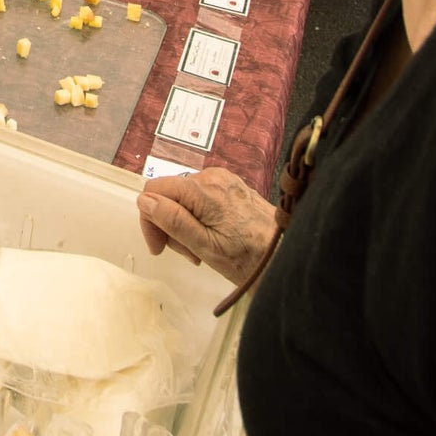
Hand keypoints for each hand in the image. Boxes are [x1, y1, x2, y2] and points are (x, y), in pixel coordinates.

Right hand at [137, 168, 279, 286]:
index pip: (153, 190)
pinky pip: (202, 198)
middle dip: (169, 224)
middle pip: (169, 194)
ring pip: (184, 198)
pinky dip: (199, 219)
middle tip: (186, 254)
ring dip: (184, 225)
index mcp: (202, 188)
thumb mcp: (205, 246)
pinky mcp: (233, 188)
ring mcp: (224, 180)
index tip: (159, 247)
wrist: (290, 257)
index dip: (149, 219)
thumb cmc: (251, 258)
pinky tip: (212, 240)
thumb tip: (144, 200)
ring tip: (200, 251)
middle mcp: (212, 176)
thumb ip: (173, 220)